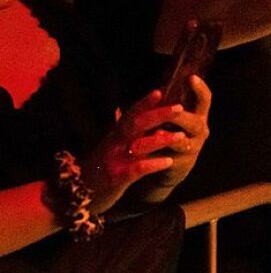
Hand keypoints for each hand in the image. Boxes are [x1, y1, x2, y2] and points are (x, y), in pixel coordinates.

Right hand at [80, 79, 210, 212]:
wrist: (73, 195)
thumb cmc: (97, 168)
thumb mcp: (107, 146)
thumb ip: (119, 130)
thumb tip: (121, 111)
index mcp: (115, 135)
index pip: (130, 114)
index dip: (144, 102)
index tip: (160, 91)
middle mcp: (115, 143)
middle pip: (137, 123)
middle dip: (159, 114)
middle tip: (180, 107)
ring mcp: (115, 159)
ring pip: (140, 144)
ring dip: (161, 139)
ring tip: (181, 135)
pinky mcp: (116, 177)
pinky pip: (136, 169)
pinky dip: (152, 164)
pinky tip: (169, 161)